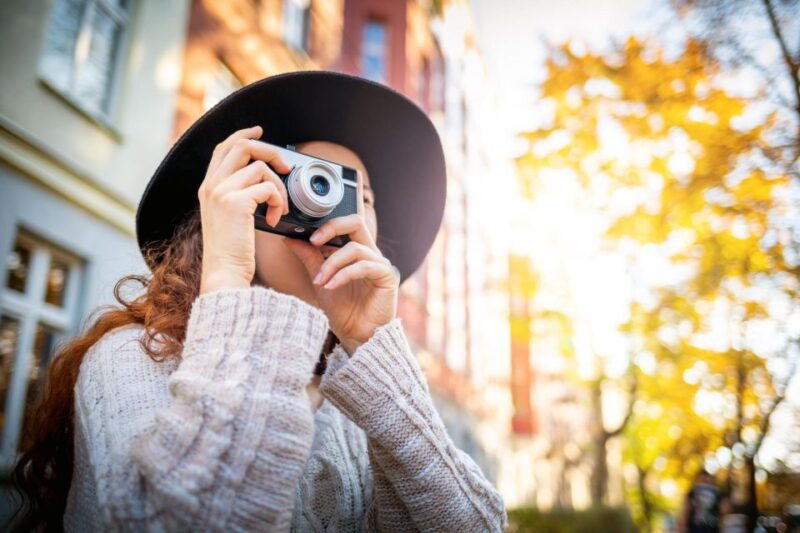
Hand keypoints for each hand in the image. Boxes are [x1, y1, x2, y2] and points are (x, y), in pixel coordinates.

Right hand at [198, 125, 291, 293]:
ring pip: (260, 167)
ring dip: (279, 186)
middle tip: (285, 167)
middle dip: (269, 151)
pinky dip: (279, 201)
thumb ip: (238, 196)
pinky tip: (275, 218)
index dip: (242, 134)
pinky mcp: (235, 202)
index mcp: (207, 188)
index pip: (222, 147)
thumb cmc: (231, 252)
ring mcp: (221, 192)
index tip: (260, 131)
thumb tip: (262, 178)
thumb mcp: (228, 218)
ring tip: (279, 207)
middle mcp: (211, 186)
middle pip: (242, 145)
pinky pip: (269, 187)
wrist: (224, 273)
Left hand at [284, 214, 400, 354]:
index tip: (305, 235)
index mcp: (357, 252)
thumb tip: (290, 238)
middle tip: (313, 241)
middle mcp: (371, 254)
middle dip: (332, 228)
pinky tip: (331, 287)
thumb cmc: (343, 311)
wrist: (357, 337)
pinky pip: (364, 266)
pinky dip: (343, 275)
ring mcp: (380, 264)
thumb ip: (309, 258)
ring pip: (355, 249)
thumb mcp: (320, 280)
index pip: (346, 224)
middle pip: (356, 221)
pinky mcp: (387, 276)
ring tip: (319, 281)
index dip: (327, 224)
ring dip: (332, 264)